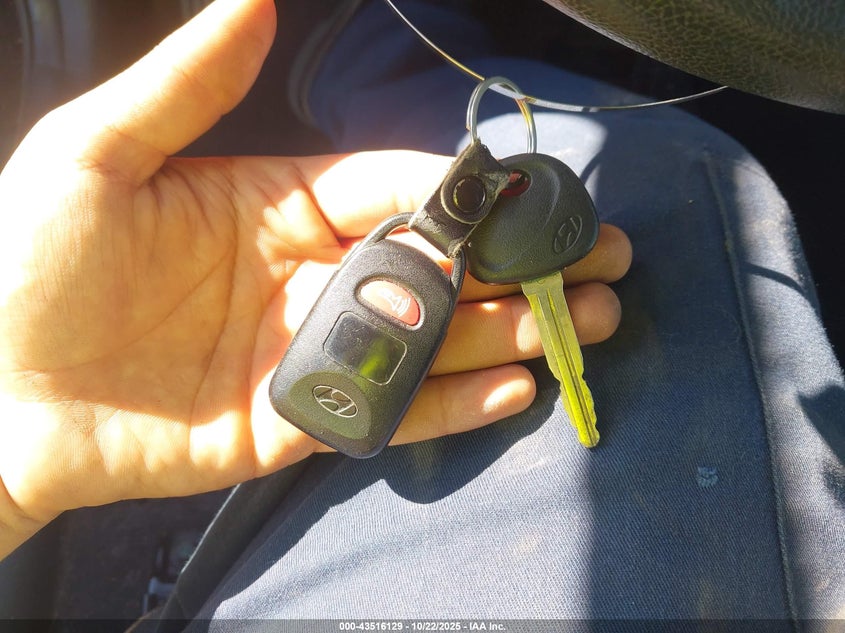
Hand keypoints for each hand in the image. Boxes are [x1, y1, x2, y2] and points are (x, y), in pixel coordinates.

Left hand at [0, 0, 630, 556]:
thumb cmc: (25, 263)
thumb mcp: (95, 156)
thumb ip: (186, 86)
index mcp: (276, 204)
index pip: (392, 190)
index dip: (459, 192)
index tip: (522, 196)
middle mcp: (308, 274)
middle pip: (434, 266)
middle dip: (516, 263)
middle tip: (595, 257)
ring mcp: (311, 351)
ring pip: (428, 337)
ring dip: (510, 330)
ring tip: (584, 322)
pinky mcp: (300, 421)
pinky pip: (390, 409)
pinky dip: (453, 403)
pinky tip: (516, 388)